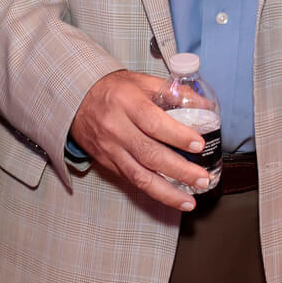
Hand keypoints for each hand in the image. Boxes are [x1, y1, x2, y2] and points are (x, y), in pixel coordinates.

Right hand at [68, 69, 212, 211]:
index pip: (153, 123)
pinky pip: (131, 180)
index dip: (177, 136)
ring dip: (167, 192)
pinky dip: (152, 191)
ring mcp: (110, 149)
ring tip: (189, 201)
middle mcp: (116, 128)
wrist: (75, 100)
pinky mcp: (107, 163)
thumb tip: (205, 106)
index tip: (199, 145)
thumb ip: (174, 92)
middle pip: (149, 154)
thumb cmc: (113, 89)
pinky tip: (170, 196)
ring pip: (139, 176)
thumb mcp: (141, 81)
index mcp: (126, 103)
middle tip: (202, 179)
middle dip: (179, 171)